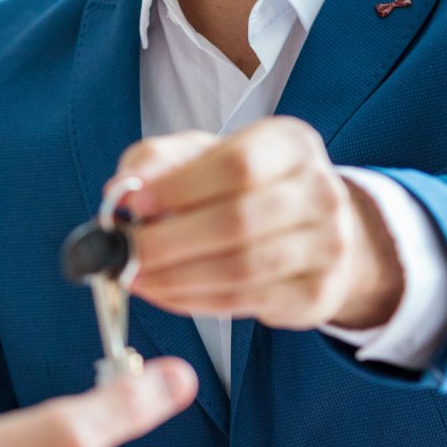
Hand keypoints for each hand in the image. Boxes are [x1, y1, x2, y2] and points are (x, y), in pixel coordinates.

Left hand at [117, 118, 400, 330]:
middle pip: (237, 221)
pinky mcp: (316, 292)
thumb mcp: (202, 157)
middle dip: (168, 242)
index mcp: (291, 145)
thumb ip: (157, 162)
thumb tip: (119, 190)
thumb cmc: (245, 188)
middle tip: (124, 253)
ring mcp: (328, 245)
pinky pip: (245, 300)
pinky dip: (194, 301)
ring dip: (176, 278)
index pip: (236, 165)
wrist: (312, 232)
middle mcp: (320, 192)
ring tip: (135, 277)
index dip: (179, 188)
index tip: (132, 205)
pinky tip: (164, 292)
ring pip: (241, 268)